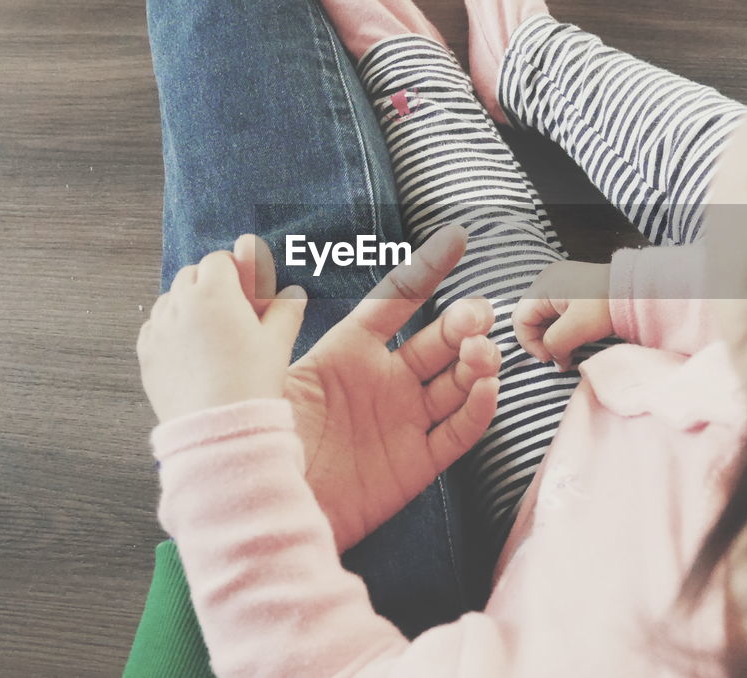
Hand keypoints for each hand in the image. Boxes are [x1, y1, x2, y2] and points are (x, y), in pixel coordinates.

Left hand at [137, 248, 307, 423]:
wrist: (218, 427)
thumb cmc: (251, 382)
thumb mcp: (278, 342)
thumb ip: (286, 308)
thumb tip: (293, 294)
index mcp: (215, 292)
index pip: (218, 261)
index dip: (234, 269)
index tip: (244, 286)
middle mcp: (180, 303)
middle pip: (191, 275)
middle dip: (209, 284)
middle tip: (229, 309)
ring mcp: (159, 328)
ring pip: (170, 299)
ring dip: (186, 305)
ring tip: (208, 332)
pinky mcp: (146, 353)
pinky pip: (154, 327)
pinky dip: (169, 330)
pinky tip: (189, 351)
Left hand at [233, 227, 500, 551]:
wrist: (265, 507)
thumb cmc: (260, 438)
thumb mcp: (268, 375)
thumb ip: (278, 324)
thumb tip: (261, 261)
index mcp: (348, 353)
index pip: (395, 302)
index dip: (426, 272)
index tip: (456, 240)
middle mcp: (383, 381)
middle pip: (437, 342)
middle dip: (463, 322)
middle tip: (475, 316)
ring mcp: (403, 421)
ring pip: (457, 382)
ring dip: (477, 363)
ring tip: (482, 353)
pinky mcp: (416, 462)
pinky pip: (457, 431)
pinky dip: (477, 409)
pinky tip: (486, 389)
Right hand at [513, 260, 612, 369]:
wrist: (637, 290)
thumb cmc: (606, 304)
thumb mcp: (576, 328)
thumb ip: (555, 343)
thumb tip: (553, 357)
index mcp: (543, 286)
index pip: (520, 319)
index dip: (529, 343)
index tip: (550, 358)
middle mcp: (549, 281)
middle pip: (532, 318)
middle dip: (542, 341)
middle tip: (561, 358)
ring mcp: (562, 284)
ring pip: (545, 317)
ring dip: (554, 337)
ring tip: (570, 351)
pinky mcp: (575, 290)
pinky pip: (558, 313)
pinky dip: (563, 329)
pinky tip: (576, 339)